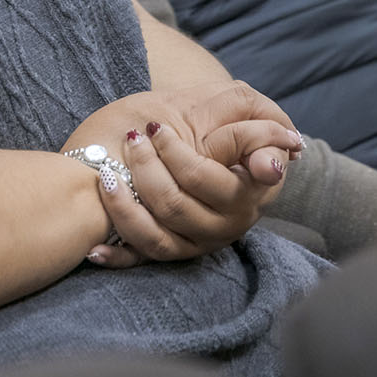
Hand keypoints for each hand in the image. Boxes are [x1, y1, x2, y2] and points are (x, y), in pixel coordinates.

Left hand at [62, 81, 302, 266]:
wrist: (174, 142)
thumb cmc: (203, 123)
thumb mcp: (229, 115)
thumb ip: (255, 128)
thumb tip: (282, 153)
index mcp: (246, 193)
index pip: (212, 181)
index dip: (178, 156)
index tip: (155, 128)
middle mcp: (223, 224)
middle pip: (177, 205)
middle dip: (146, 167)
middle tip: (131, 136)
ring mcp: (194, 241)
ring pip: (155, 234)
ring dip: (124, 204)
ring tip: (106, 174)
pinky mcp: (166, 252)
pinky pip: (138, 261)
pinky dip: (115, 257)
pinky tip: (94, 249)